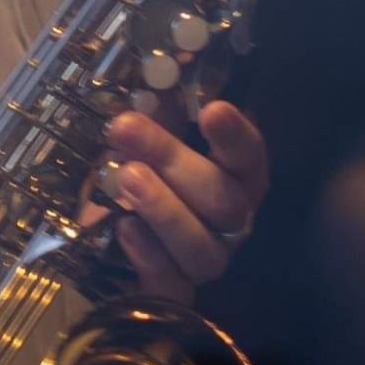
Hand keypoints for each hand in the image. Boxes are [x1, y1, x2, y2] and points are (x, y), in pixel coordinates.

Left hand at [95, 97, 267, 301]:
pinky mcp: (172, 291)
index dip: (235, 136)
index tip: (213, 110)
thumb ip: (157, 109)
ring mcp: (204, 258)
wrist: (115, 231)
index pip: (249, 156)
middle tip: (127, 128)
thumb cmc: (142, 167)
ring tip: (126, 178)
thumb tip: (150, 74)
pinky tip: (124, 227)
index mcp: (235, 176)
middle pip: (222, 200)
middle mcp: (230, 221)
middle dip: (173, 161)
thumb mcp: (149, 133)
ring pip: (202, 246)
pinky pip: (170, 284)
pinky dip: (148, 256)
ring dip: (163, 209)